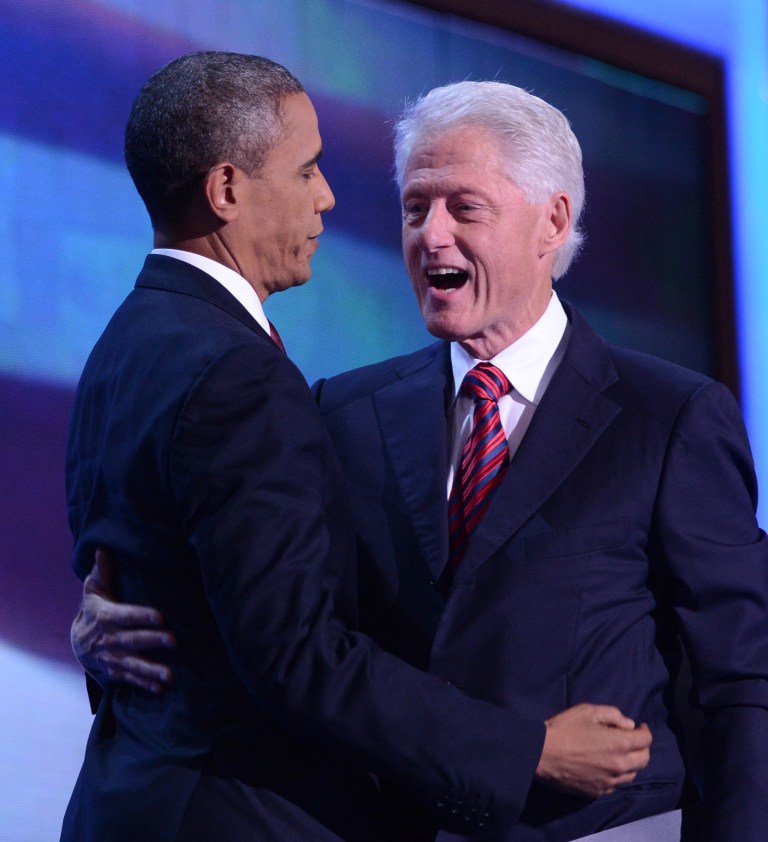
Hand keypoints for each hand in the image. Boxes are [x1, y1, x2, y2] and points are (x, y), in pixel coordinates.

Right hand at [70, 548, 175, 693]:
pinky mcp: (116, 672)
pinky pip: (130, 679)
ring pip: (133, 664)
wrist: (77, 642)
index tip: (161, 616)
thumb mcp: (94, 590)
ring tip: (170, 676)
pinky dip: (145, 685)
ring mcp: (113, 658)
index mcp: (106, 617)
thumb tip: (103, 549)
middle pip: (133, 640)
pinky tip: (161, 688)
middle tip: (173, 641)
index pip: (126, 615)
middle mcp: (110, 639)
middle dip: (152, 641)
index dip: (142, 616)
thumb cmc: (94, 609)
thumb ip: (102, 572)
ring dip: (152, 670)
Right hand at [535, 703, 651, 797]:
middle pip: (644, 760)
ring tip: (619, 754)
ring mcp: (610, 782)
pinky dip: (617, 775)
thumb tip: (629, 725)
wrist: (542, 754)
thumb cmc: (564, 728)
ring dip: (631, 763)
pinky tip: (606, 767)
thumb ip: (612, 715)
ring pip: (632, 775)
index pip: (646, 740)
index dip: (645, 731)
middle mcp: (619, 765)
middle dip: (642, 747)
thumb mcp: (588, 711)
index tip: (639, 727)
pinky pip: (616, 785)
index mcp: (619, 743)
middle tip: (632, 740)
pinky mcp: (598, 792)